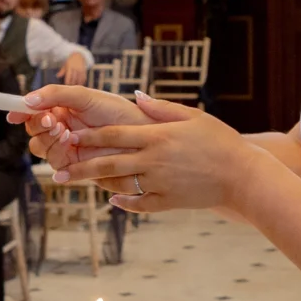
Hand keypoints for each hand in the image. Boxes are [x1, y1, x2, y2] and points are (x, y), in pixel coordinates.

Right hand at [17, 84, 154, 170]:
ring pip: (40, 148)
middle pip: (32, 132)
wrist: (140, 135)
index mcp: (61, 110)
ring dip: (46, 139)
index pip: (34, 112)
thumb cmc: (117, 112)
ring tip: (64, 132)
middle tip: (51, 120)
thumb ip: (55, 94)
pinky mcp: (74, 167)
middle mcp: (61, 130)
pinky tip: (69, 143)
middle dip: (36, 126)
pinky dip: (57, 152)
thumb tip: (27, 99)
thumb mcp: (84, 96)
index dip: (21, 112)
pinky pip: (54, 163)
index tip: (14, 113)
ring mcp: (67, 149)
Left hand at [43, 90, 252, 213]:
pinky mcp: (169, 202)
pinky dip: (125, 202)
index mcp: (157, 136)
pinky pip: (141, 204)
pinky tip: (113, 199)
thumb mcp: (192, 116)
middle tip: (57, 171)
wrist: (243, 176)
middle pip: (108, 162)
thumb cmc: (220, 141)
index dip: (89, 136)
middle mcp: (154, 160)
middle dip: (80, 166)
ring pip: (119, 183)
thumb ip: (161, 107)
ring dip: (95, 182)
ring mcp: (160, 183)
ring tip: (76, 182)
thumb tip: (136, 96)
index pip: (115, 134)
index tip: (69, 136)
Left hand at [58, 51, 88, 86]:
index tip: (66, 87)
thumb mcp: (65, 65)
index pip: (69, 77)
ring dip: (77, 85)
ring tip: (75, 89)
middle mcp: (76, 69)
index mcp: (70, 68)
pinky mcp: (84, 71)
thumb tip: (57, 76)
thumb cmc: (70, 61)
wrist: (78, 56)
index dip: (67, 83)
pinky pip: (84, 78)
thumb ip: (62, 71)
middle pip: (74, 79)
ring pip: (80, 80)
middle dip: (72, 85)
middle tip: (70, 90)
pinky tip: (80, 85)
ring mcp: (81, 70)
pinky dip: (82, 82)